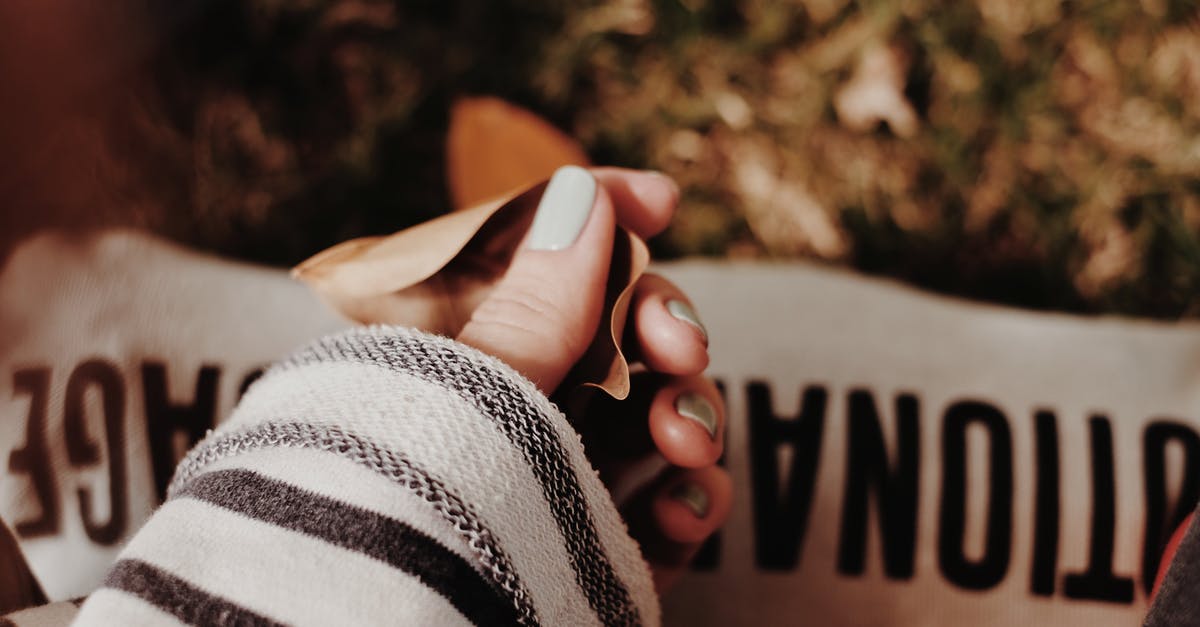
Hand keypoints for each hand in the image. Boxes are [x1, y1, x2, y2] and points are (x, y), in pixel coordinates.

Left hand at [457, 166, 731, 592]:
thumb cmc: (418, 510)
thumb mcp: (477, 397)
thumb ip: (535, 304)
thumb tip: (581, 195)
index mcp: (469, 360)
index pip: (537, 266)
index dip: (600, 218)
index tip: (659, 199)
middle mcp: (518, 409)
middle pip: (617, 333)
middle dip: (663, 326)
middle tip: (680, 347)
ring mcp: (564, 478)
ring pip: (657, 413)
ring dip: (690, 412)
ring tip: (682, 443)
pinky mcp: (601, 547)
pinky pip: (669, 503)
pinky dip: (692, 498)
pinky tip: (681, 510)